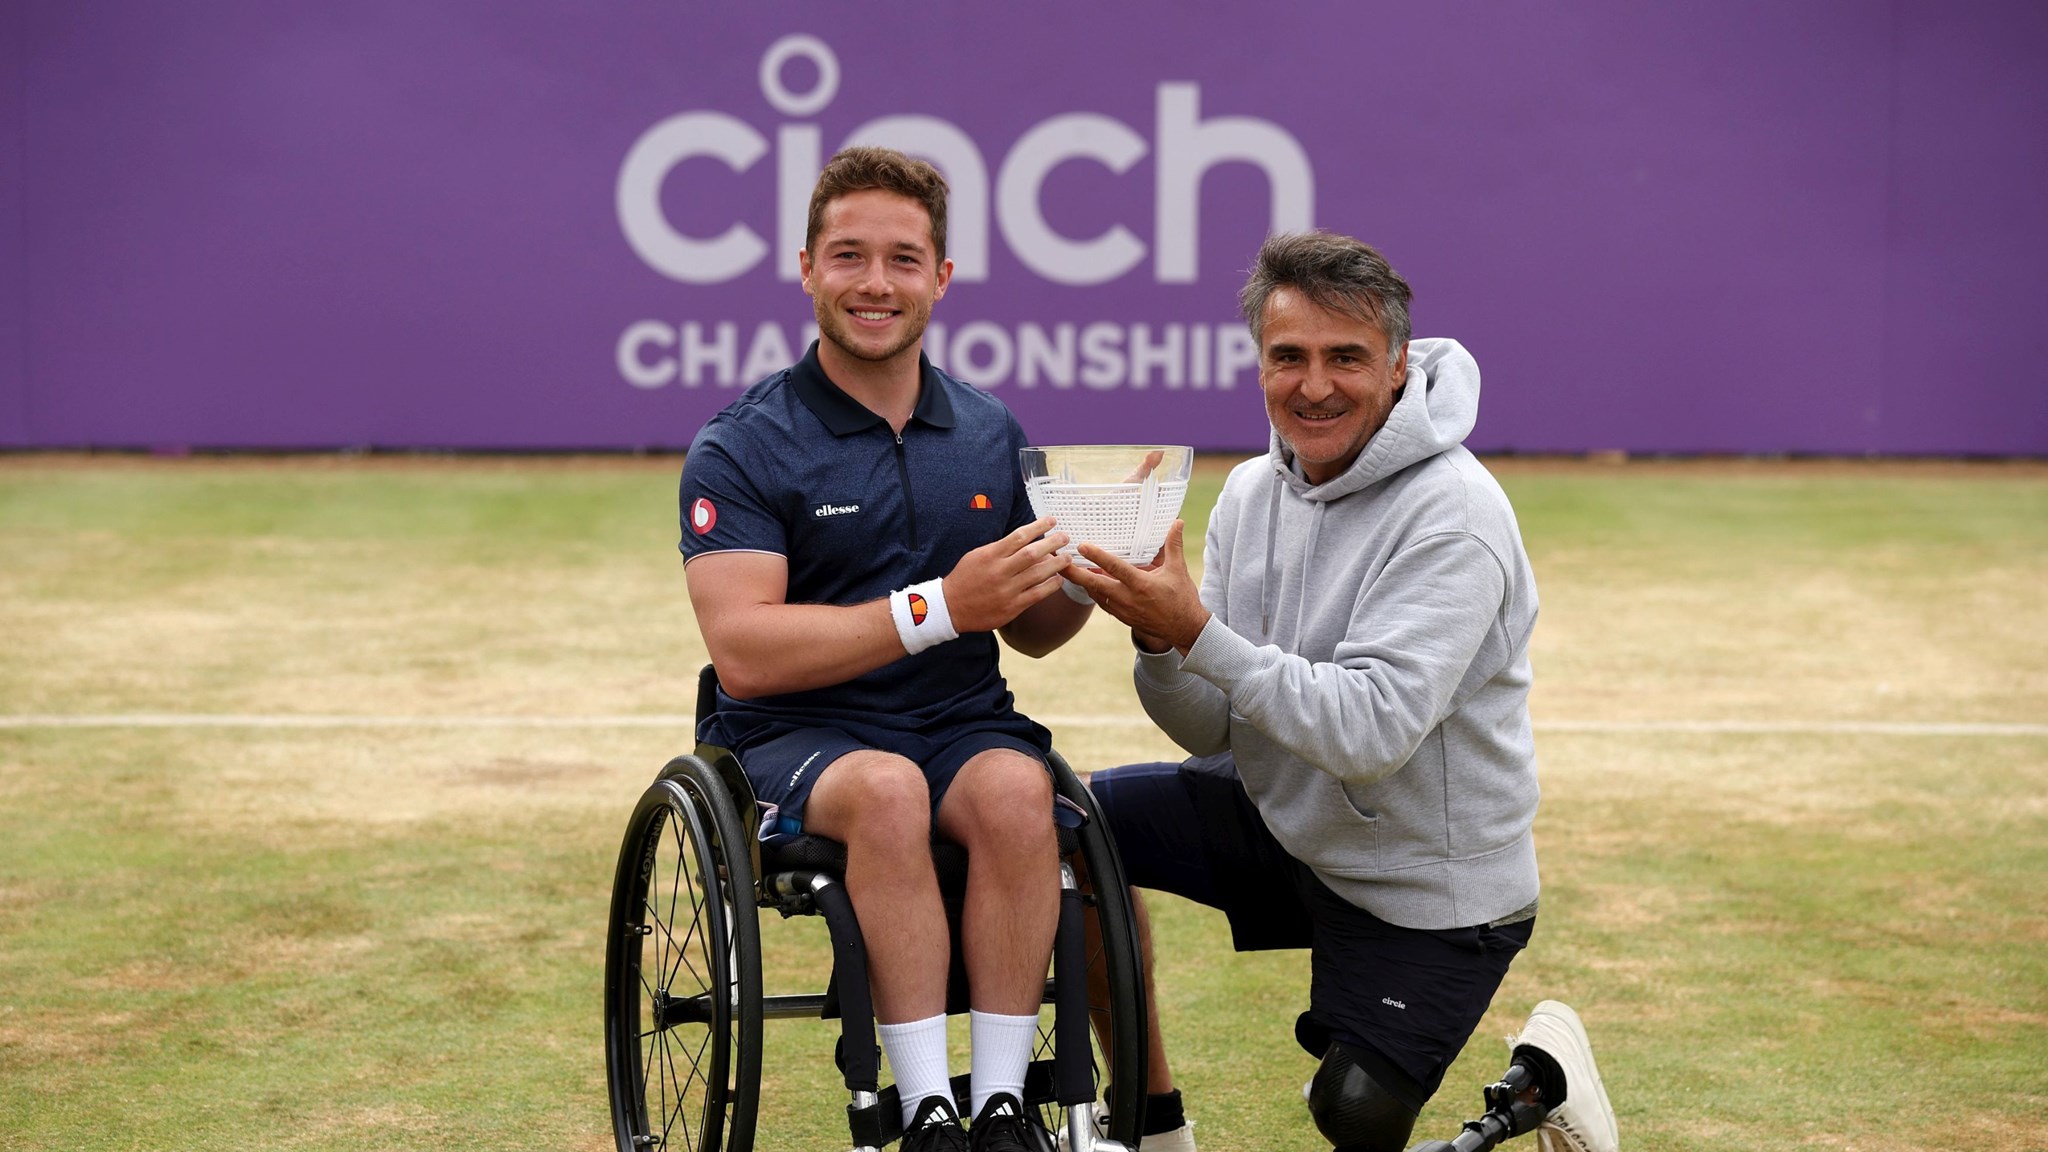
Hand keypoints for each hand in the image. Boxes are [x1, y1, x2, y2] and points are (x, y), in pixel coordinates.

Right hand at [942, 516, 1072, 631]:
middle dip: (1052, 543)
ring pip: (1038, 573)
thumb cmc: (964, 579)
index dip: (1038, 526)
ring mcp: (1007, 590)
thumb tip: (1023, 539)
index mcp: (990, 555)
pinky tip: (1058, 579)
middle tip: (1065, 537)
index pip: (1019, 536)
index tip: (1052, 521)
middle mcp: (1000, 571)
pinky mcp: (1012, 607)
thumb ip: (999, 548)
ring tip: (1067, 557)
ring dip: (1056, 564)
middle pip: (1032, 553)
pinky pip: (1037, 594)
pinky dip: (1050, 585)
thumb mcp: (977, 556)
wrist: (950, 608)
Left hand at [1065, 519, 1208, 652]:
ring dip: (1080, 583)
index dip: (1097, 556)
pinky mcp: (1122, 617)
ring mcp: (1123, 610)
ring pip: (1095, 595)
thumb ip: (1174, 545)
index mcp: (1141, 584)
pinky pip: (1102, 603)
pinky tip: (1085, 584)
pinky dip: (1092, 593)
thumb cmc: (1182, 598)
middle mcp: (1128, 598)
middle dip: (1074, 573)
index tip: (1082, 546)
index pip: (1115, 567)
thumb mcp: (1179, 570)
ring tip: (1065, 569)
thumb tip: (1177, 522)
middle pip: (1094, 585)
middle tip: (1058, 561)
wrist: (1184, 629)